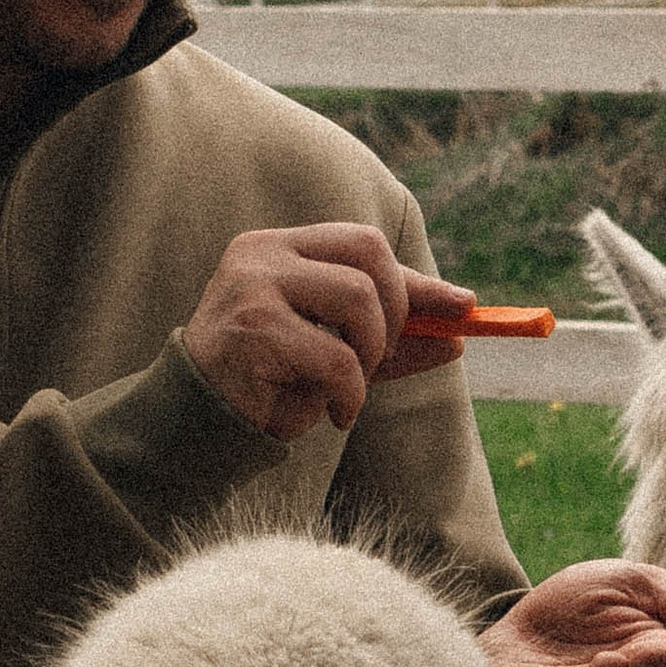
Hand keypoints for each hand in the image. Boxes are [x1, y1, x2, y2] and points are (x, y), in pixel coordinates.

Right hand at [183, 228, 477, 439]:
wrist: (201, 423)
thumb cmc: (269, 383)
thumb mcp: (337, 355)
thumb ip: (391, 341)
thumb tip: (460, 335)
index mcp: (280, 247)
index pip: (363, 243)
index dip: (416, 279)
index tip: (464, 308)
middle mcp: (263, 252)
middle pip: (369, 253)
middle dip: (397, 309)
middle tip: (380, 358)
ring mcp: (253, 285)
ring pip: (358, 299)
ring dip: (371, 355)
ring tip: (350, 389)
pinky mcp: (253, 329)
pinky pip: (337, 358)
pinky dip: (352, 394)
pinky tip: (336, 413)